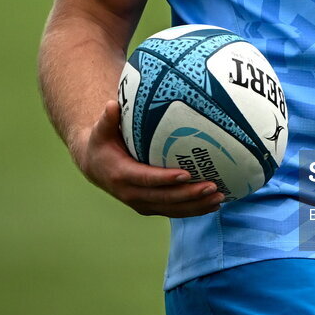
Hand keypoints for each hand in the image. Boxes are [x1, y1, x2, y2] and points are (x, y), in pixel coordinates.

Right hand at [76, 100, 225, 216]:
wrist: (95, 166)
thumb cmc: (103, 142)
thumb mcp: (101, 130)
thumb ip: (108, 119)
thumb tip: (112, 104)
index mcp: (122, 175)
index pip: (146, 179)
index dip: (166, 178)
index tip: (186, 173)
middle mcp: (131, 194)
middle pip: (164, 198)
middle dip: (189, 195)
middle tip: (212, 186)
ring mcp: (141, 203)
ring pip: (172, 209)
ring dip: (196, 206)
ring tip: (219, 197)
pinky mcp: (150, 207)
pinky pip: (173, 211)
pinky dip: (194, 210)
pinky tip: (214, 204)